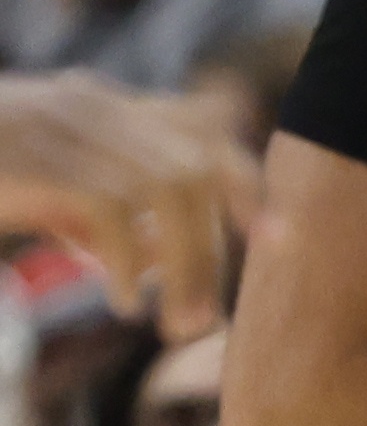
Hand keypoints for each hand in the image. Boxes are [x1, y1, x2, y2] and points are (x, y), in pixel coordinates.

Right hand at [0, 74, 254, 341]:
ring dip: (187, 264)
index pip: (199, 130)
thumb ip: (83, 213)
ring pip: (169, 188)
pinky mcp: (33, 154)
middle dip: (217, 245)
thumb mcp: (30, 191)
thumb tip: (142, 257)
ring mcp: (59, 121)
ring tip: (176, 323)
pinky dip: (132, 259)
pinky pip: (115, 206)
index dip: (244, 184)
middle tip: (205, 318)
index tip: (277, 239)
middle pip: (195, 166)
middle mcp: (87, 102)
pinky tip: (125, 300)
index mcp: (92, 103)